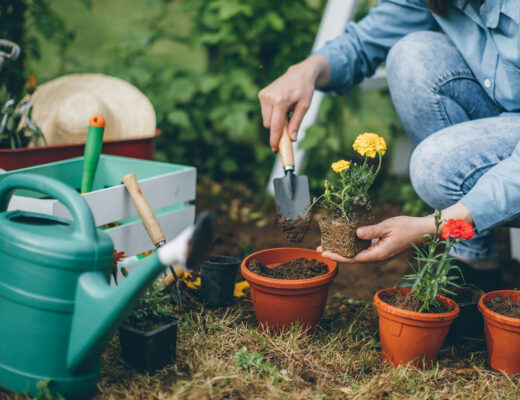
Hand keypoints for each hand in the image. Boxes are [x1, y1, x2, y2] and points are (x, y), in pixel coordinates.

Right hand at [258, 55, 329, 150]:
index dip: (275, 139)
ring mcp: (264, 95)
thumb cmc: (305, 89)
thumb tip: (292, 139)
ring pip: (266, 120)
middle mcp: (269, 97)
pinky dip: (273, 114)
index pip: (275, 126)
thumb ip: (296, 123)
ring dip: (275, 120)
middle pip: (269, 125)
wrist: (300, 73)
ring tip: (287, 110)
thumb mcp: (304, 106)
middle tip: (289, 125)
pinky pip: (265, 113)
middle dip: (277, 129)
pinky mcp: (262, 94)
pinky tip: (282, 105)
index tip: (275, 149)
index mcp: (280, 100)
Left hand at [317, 215, 435, 263]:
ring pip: (356, 254)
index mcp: (378, 255)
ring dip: (342, 250)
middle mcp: (377, 257)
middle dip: (336, 254)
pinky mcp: (380, 249)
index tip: (324, 253)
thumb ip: (372, 231)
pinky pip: (362, 249)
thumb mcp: (388, 226)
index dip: (337, 257)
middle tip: (319, 248)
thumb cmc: (407, 227)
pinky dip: (352, 245)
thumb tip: (356, 233)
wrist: (423, 231)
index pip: (353, 259)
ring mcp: (379, 254)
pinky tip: (343, 239)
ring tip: (327, 244)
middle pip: (352, 258)